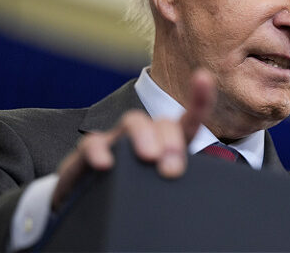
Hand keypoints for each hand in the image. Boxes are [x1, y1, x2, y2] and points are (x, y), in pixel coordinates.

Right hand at [51, 69, 214, 210]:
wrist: (87, 212)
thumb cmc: (130, 201)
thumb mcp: (157, 195)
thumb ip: (173, 189)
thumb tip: (193, 208)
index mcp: (166, 151)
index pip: (187, 123)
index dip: (198, 100)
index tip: (203, 77)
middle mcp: (142, 142)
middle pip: (162, 123)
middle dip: (171, 140)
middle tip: (172, 169)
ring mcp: (115, 146)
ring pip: (132, 123)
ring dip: (143, 134)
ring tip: (150, 157)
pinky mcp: (86, 159)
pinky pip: (92, 145)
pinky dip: (99, 150)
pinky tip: (106, 163)